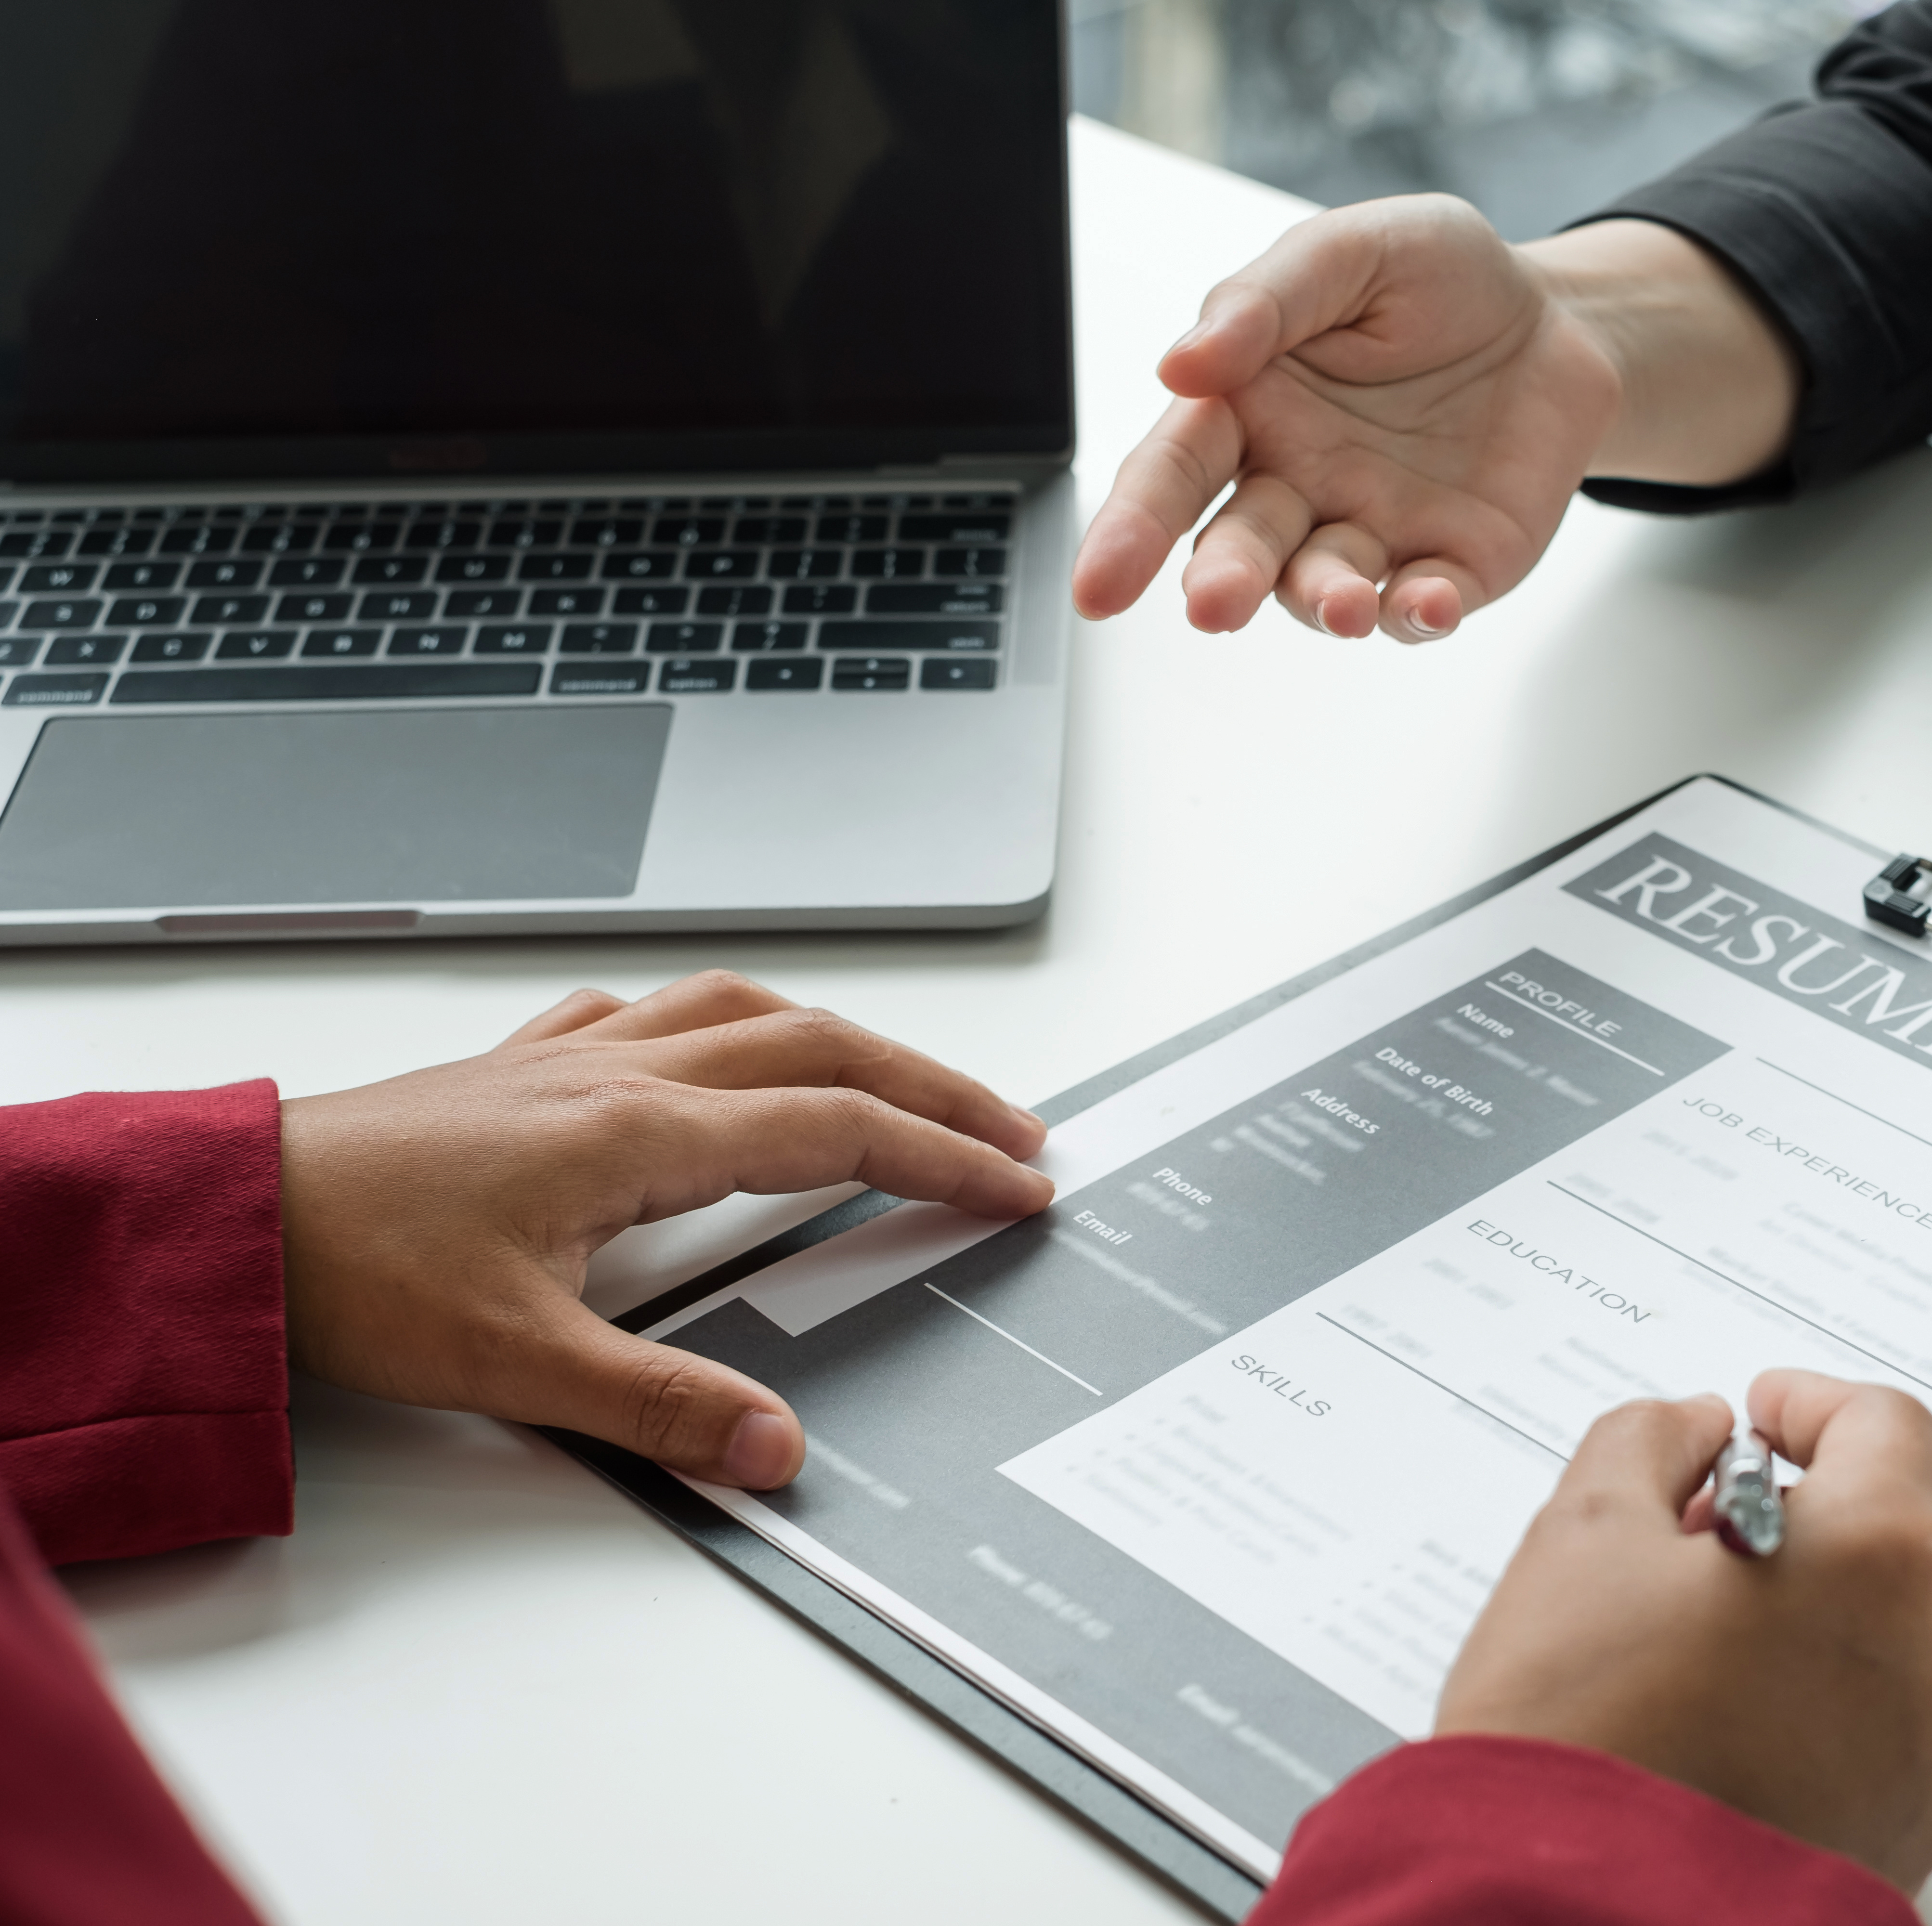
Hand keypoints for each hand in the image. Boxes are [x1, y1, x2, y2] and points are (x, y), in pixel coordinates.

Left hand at [277, 971, 1052, 1487]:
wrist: (228, 1216)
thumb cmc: (352, 1271)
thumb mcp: (516, 1363)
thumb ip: (658, 1408)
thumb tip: (774, 1449)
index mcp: (640, 1133)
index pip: (838, 1131)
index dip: (943, 1158)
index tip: (1018, 1185)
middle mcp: (618, 1075)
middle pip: (820, 1048)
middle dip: (932, 1086)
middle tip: (1011, 1130)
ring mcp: (567, 1061)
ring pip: (742, 1012)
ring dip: (840, 1036)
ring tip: (896, 1073)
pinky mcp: (517, 1072)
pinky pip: (644, 1013)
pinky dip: (711, 1020)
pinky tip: (709, 1044)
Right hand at [1071, 200, 1794, 641]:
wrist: (1556, 320)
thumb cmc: (1439, 280)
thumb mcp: (1352, 252)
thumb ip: (1267, 300)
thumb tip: (1184, 362)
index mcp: (1250, 407)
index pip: (1173, 472)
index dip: (1129, 529)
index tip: (1097, 586)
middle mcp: (1297, 482)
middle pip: (1238, 545)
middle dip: (1222, 581)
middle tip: (1214, 607)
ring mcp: (1371, 530)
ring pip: (1322, 587)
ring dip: (1322, 602)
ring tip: (1339, 605)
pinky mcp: (1448, 565)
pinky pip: (1420, 606)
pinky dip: (1418, 614)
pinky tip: (1424, 602)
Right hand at [1436, 1371, 1931, 1891]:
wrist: (1572, 1912)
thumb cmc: (1583, 1739)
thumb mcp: (1582, 1533)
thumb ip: (1649, 1440)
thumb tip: (1691, 1431)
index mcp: (1877, 1557)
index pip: (1886, 1426)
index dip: (1810, 1404)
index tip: (1761, 1417)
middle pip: (1898, 1535)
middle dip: (1806, 1518)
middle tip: (1700, 1535)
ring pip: (1894, 1641)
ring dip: (1816, 1616)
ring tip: (1699, 1644)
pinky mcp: (1911, 1840)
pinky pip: (1886, 1738)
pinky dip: (1823, 1710)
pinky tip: (1725, 1724)